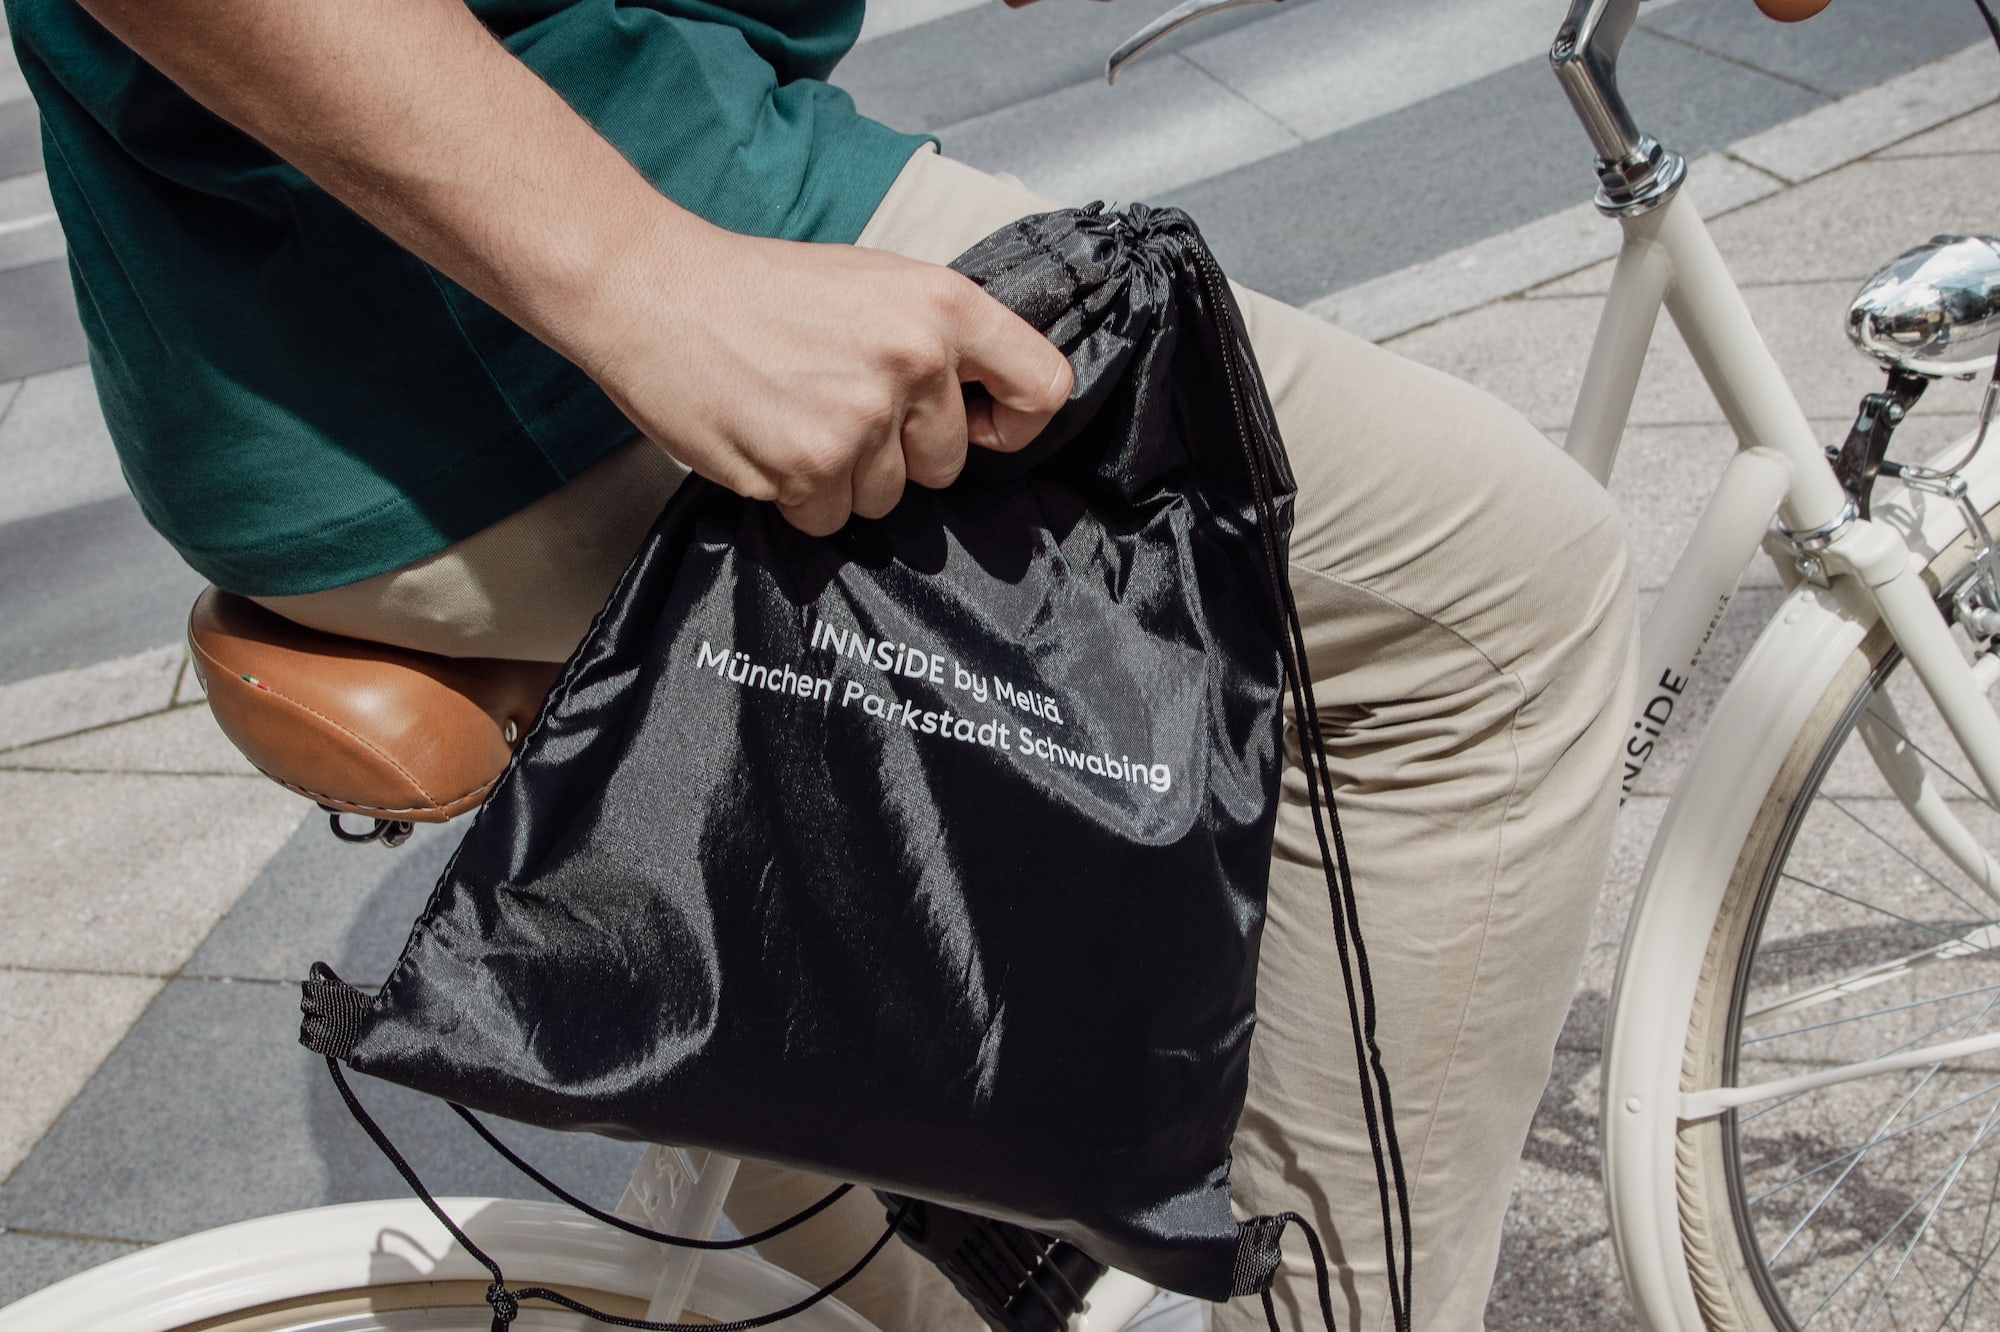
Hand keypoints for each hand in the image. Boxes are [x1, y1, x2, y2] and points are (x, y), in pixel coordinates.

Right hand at [584, 224, 1073, 535]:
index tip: (980, 430)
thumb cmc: (759, 287)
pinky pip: (829, 518)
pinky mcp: (810, 465)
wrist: (651, 289)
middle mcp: (916, 360)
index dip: (1015, 424)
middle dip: (899, 455)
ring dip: (843, 477)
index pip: (1043, 386)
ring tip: (793, 416)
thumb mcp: (874, 281)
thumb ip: (936, 337)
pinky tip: (766, 441)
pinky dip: (798, 497)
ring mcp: (863, 418)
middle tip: (837, 407)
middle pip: (949, 464)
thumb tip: (983, 404)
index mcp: (943, 304)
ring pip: (887, 497)